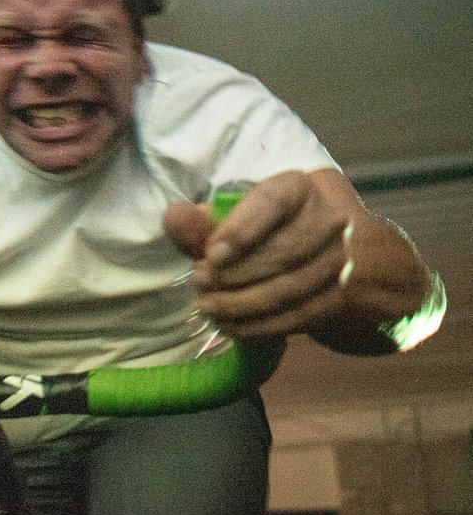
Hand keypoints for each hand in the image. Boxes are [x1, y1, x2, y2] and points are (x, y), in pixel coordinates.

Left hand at [163, 170, 351, 338]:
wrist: (314, 252)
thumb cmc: (259, 226)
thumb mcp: (228, 217)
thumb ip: (200, 220)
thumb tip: (174, 216)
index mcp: (297, 189)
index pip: (272, 203)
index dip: (241, 230)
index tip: (211, 256)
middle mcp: (327, 221)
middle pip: (281, 253)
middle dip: (233, 274)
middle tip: (199, 283)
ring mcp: (339, 262)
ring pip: (288, 290)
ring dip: (241, 304)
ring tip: (207, 306)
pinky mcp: (337, 298)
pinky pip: (297, 317)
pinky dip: (258, 326)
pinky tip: (229, 325)